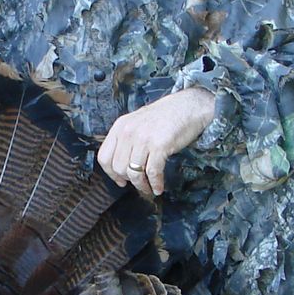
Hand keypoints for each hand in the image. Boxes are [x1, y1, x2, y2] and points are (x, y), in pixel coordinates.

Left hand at [96, 87, 215, 197]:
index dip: (111, 174)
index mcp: (120, 126)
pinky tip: (159, 187)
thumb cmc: (166, 116)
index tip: (120, 181)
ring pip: (133, 173)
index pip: (104, 156)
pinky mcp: (159, 146)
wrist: (189, 106)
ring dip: (142, 185)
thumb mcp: (138, 122)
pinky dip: (155, 184)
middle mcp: (128, 132)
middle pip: (118, 167)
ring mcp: (143, 138)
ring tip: (149, 188)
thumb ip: (127, 139)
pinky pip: (152, 172)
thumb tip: (122, 165)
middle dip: (129, 180)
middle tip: (139, 184)